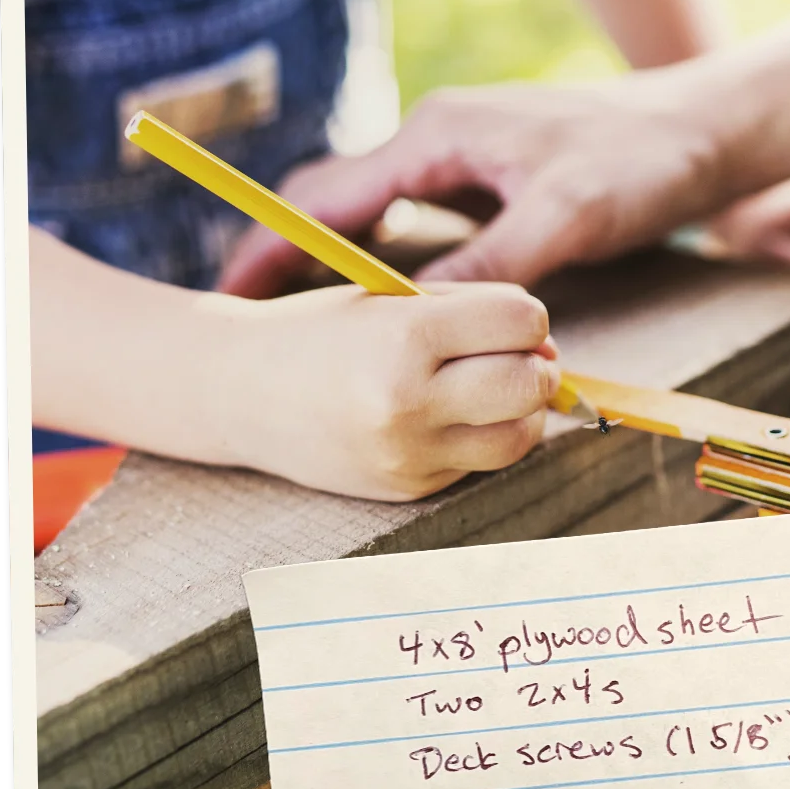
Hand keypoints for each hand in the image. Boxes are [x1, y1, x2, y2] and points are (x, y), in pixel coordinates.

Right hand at [217, 281, 560, 500]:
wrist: (240, 392)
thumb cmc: (324, 331)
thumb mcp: (392, 299)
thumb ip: (472, 312)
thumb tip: (548, 348)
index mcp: (404, 336)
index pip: (521, 323)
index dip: (528, 316)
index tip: (510, 317)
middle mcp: (408, 402)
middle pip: (531, 384)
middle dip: (538, 364)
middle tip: (517, 354)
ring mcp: (408, 454)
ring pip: (519, 436)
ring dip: (522, 409)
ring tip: (493, 386)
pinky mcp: (408, 489)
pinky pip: (480, 463)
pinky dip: (481, 437)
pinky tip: (449, 416)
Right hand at [218, 75, 722, 296]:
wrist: (703, 131)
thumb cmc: (639, 160)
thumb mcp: (565, 215)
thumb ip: (488, 266)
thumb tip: (415, 322)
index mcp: (437, 135)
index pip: (329, 195)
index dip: (274, 246)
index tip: (230, 292)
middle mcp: (436, 143)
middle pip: (334, 200)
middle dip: (284, 252)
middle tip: (241, 312)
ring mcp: (459, 166)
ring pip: (370, 216)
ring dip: (331, 261)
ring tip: (289, 317)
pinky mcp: (484, 190)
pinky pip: (411, 228)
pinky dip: (382, 264)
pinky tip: (376, 305)